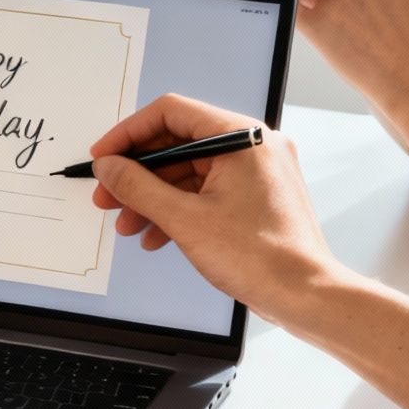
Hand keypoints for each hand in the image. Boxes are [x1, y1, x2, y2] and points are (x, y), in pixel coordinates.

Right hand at [87, 95, 335, 323]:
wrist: (304, 295)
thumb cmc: (261, 257)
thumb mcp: (184, 219)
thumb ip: (139, 187)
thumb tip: (109, 167)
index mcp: (241, 136)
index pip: (171, 113)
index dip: (129, 134)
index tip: (104, 157)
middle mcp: (253, 145)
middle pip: (179, 143)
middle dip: (138, 173)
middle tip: (108, 195)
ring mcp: (257, 171)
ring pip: (190, 171)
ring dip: (154, 197)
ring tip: (128, 224)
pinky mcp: (257, 195)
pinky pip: (208, 190)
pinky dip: (179, 208)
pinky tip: (156, 235)